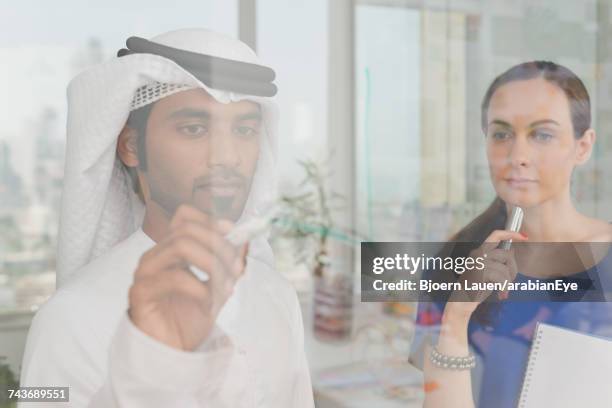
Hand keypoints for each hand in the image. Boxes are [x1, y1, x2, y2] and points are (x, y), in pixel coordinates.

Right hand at [127, 205, 247, 350]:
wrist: (172, 352)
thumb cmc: (190, 317)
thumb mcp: (218, 287)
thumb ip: (229, 265)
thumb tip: (245, 241)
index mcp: (172, 249)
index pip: (184, 216)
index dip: (211, 220)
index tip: (233, 233)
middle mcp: (156, 255)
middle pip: (187, 230)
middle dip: (220, 246)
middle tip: (237, 268)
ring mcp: (145, 272)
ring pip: (180, 246)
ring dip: (212, 263)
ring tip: (226, 287)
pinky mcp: (140, 292)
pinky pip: (174, 277)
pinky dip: (199, 287)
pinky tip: (209, 302)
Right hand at [447, 230, 526, 317]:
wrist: (461, 301)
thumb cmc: (475, 287)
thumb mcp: (488, 271)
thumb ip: (497, 261)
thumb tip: (512, 251)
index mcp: (480, 251)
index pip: (495, 235)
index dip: (510, 233)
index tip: (524, 236)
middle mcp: (477, 254)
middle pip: (507, 254)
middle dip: (513, 269)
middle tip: (509, 282)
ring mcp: (477, 263)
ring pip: (505, 269)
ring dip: (507, 282)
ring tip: (503, 290)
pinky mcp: (479, 273)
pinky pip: (501, 277)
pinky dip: (504, 287)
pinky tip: (501, 294)